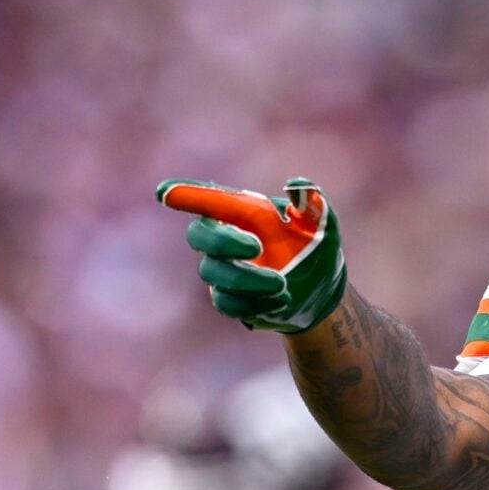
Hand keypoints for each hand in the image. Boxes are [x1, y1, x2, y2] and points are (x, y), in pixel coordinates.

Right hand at [156, 177, 347, 332]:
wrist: (321, 292)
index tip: (164, 192)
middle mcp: (227, 239)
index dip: (186, 195)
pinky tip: (281, 301)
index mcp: (244, 214)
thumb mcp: (324, 225)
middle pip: (199, 235)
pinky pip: (227, 303)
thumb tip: (298, 185)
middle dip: (223, 240)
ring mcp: (224, 270)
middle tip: (257, 247)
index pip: (210, 201)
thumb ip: (314, 203)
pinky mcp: (229, 298)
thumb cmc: (317, 248)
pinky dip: (253, 303)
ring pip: (214, 273)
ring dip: (249, 279)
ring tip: (284, 285)